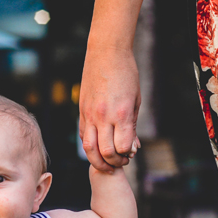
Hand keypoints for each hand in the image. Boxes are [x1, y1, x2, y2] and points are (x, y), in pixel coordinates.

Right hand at [79, 45, 140, 171]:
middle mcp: (103, 116)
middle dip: (114, 162)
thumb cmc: (126, 74)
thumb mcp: (135, 101)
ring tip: (107, 164)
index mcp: (121, 113)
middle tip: (122, 162)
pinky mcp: (82, 112)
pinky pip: (84, 136)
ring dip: (98, 161)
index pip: (123, 147)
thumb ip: (131, 127)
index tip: (132, 153)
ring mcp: (90, 114)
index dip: (128, 154)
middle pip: (105, 152)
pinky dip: (90, 146)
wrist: (107, 53)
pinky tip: (98, 147)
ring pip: (89, 148)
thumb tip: (131, 148)